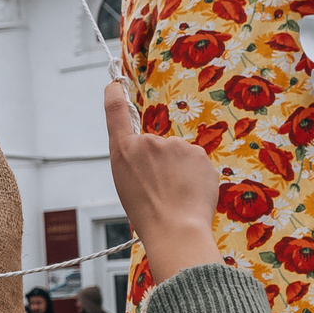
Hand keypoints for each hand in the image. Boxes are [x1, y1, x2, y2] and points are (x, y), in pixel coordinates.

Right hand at [104, 83, 220, 279]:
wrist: (176, 229)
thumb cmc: (147, 213)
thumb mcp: (127, 183)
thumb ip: (136, 158)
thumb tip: (154, 149)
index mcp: (124, 151)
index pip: (117, 112)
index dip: (115, 95)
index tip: (114, 83)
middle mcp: (149, 142)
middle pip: (155, 146)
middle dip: (160, 163)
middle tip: (159, 191)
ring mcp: (176, 146)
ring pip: (178, 155)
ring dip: (178, 171)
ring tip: (175, 196)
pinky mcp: (199, 154)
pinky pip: (195, 163)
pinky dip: (194, 176)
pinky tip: (190, 194)